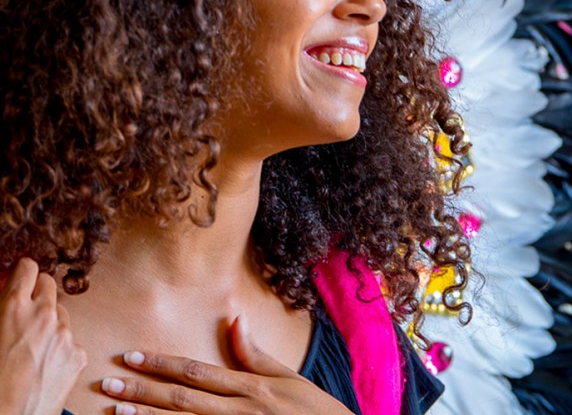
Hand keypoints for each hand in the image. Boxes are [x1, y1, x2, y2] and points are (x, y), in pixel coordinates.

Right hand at [0, 257, 86, 414]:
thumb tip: (6, 294)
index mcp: (13, 307)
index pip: (28, 268)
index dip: (22, 274)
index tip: (19, 279)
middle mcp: (44, 315)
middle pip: (48, 284)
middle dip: (37, 291)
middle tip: (26, 307)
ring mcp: (65, 334)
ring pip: (60, 313)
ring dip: (49, 321)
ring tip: (30, 347)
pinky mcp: (78, 354)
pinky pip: (70, 341)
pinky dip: (59, 348)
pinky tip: (43, 366)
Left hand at [102, 315, 353, 413]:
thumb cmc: (314, 411)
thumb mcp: (288, 379)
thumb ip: (255, 354)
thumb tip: (234, 318)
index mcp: (248, 388)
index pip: (195, 372)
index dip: (160, 364)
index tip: (131, 356)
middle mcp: (236, 412)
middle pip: (180, 400)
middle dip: (140, 392)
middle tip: (106, 384)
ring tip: (113, 414)